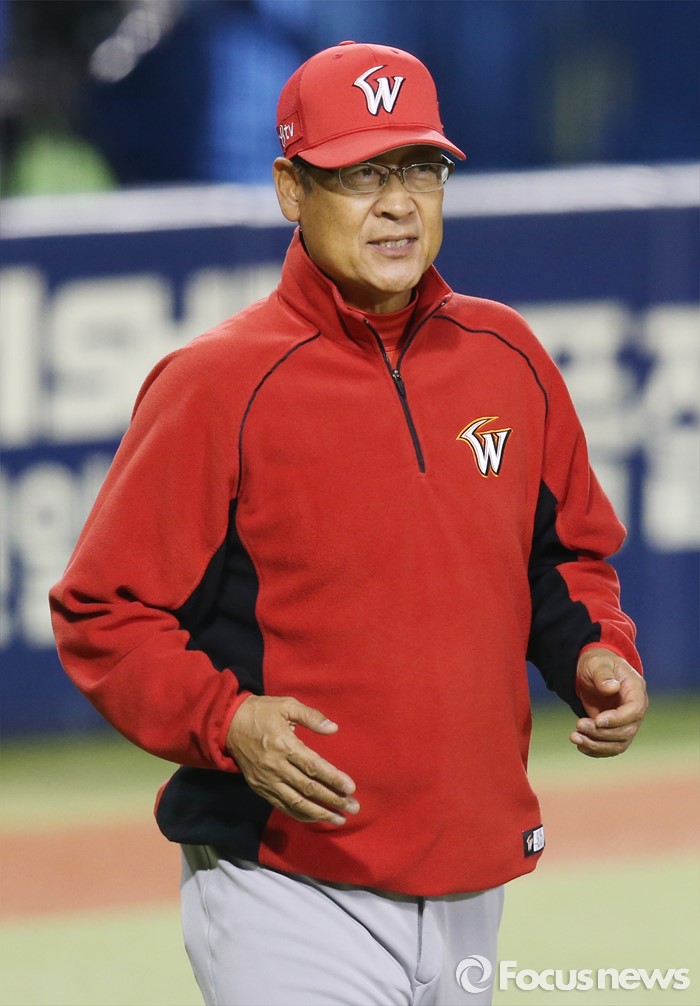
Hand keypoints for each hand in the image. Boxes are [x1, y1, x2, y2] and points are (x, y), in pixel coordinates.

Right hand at [225, 695, 358, 825]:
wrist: (229, 724)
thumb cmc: (262, 712)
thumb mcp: (287, 705)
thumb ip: (311, 716)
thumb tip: (333, 728)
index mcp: (284, 745)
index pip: (313, 767)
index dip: (333, 779)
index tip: (351, 788)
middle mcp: (276, 766)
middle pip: (308, 788)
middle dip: (332, 799)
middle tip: (354, 807)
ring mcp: (267, 780)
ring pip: (296, 802)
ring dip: (319, 813)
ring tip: (340, 819)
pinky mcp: (261, 788)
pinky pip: (283, 806)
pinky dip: (300, 814)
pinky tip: (316, 818)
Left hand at [571, 648, 647, 757]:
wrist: (592, 671)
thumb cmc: (597, 664)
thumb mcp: (597, 663)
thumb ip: (603, 675)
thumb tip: (612, 688)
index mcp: (636, 690)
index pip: (635, 710)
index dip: (618, 719)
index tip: (597, 721)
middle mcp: (635, 710)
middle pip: (626, 731)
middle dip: (602, 733)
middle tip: (579, 725)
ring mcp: (626, 722)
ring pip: (619, 743)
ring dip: (597, 745)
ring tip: (575, 737)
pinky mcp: (615, 731)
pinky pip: (610, 747)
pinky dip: (595, 750)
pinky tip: (580, 745)